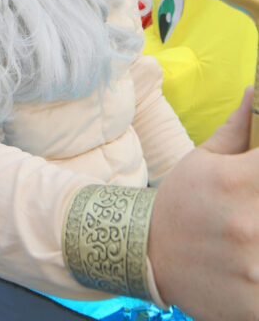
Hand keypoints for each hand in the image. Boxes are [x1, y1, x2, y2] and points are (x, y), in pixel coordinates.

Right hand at [148, 87, 258, 320]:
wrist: (144, 253)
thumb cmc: (180, 200)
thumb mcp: (202, 159)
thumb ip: (237, 129)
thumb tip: (254, 93)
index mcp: (238, 181)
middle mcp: (249, 222)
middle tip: (253, 207)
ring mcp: (253, 267)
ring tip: (249, 237)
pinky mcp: (252, 303)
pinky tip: (250, 268)